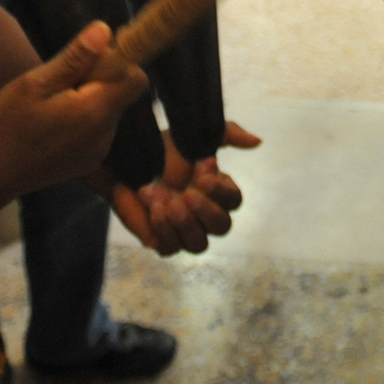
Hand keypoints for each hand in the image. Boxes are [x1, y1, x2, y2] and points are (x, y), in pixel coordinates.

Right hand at [0, 23, 148, 203]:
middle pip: (120, 93)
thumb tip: (105, 30)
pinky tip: (50, 122)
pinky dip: (82, 118)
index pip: (136, 79)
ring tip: (49, 104)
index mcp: (96, 113)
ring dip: (87, 99)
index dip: (119, 61)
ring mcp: (98, 152)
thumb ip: (75, 58)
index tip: (89, 58)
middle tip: (58, 81)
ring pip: (107, 109)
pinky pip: (96, 128)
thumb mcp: (36, 83)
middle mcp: (106, 135)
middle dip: (97, 79)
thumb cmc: (7, 125)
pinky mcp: (88, 161)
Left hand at [95, 120, 262, 255]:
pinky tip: (156, 210)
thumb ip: (228, 134)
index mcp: (215, 192)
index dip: (221, 190)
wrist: (125, 160)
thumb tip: (257, 141)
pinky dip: (165, 230)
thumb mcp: (195, 136)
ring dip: (186, 223)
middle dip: (206, 210)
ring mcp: (183, 231)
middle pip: (222, 227)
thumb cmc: (162, 150)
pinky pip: (172, 249)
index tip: (202, 168)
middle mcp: (203, 215)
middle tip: (187, 192)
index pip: (234, 201)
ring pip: (199, 244)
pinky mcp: (161, 241)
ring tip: (170, 203)